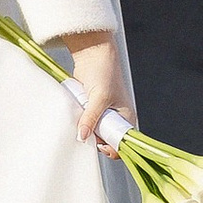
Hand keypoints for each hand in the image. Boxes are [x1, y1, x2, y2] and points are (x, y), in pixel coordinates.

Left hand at [62, 30, 131, 147]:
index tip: (98, 146)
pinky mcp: (91, 109)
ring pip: (94, 132)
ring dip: (87, 130)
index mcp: (126, 117)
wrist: (92, 54)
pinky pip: (86, 122)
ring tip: (80, 124)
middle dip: (96, 140)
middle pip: (106, 140)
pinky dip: (81, 122)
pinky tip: (76, 119)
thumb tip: (83, 136)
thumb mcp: (99, 98)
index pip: (122, 142)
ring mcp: (103, 114)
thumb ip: (91, 118)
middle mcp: (116, 118)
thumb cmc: (104, 72)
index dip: (111, 148)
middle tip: (85, 134)